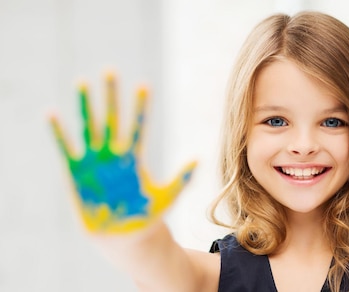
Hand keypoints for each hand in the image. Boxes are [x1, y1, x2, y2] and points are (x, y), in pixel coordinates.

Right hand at [49, 73, 195, 233]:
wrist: (123, 237)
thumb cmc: (146, 217)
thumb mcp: (168, 197)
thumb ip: (182, 179)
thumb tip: (198, 158)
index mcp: (134, 158)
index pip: (138, 126)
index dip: (140, 107)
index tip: (144, 85)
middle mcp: (113, 155)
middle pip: (112, 119)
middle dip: (111, 96)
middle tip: (110, 70)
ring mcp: (94, 162)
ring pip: (89, 127)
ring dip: (86, 106)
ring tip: (83, 82)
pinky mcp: (76, 173)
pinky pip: (66, 148)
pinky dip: (59, 132)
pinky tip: (52, 113)